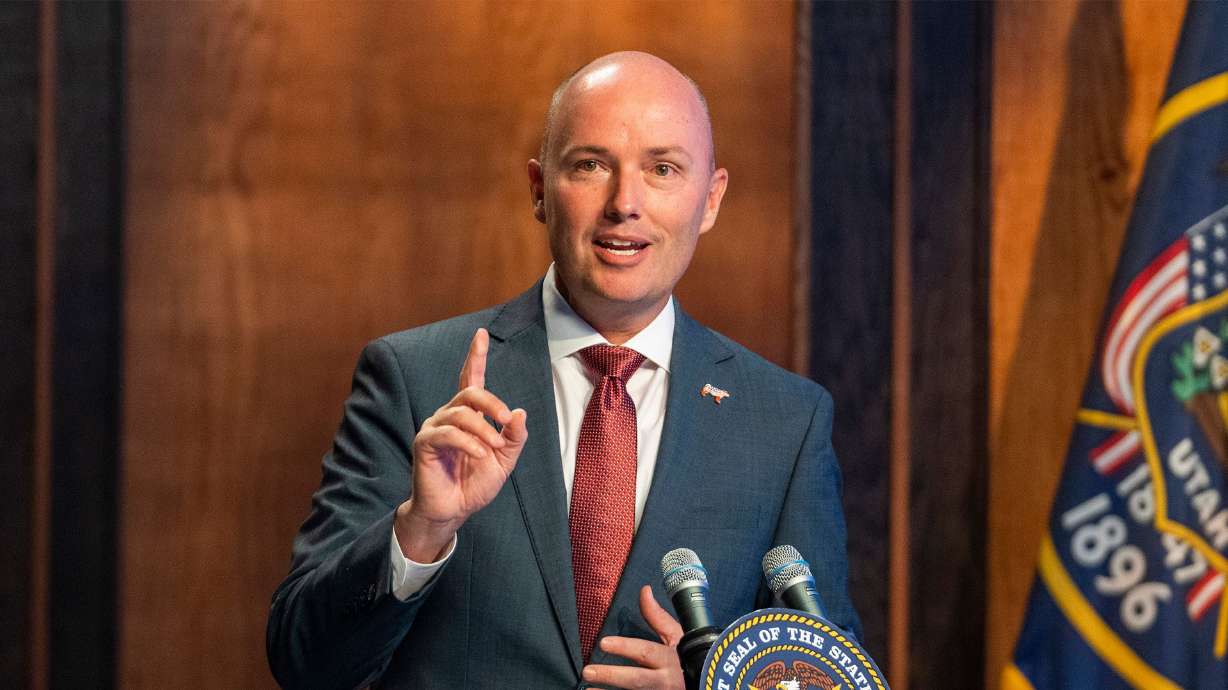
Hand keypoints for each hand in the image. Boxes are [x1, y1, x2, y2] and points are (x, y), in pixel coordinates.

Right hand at [394, 328, 527, 561]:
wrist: (453, 510)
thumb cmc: (475, 484)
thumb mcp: (504, 460)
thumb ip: (513, 437)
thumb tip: (519, 412)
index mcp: (468, 416)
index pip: (471, 379)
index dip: (476, 356)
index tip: (481, 334)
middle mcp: (449, 415)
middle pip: (470, 392)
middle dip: (491, 403)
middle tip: (505, 420)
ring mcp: (435, 427)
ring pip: (461, 413)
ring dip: (483, 430)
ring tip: (492, 450)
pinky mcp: (425, 443)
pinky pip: (448, 432)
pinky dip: (468, 442)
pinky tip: (479, 454)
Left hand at [582, 586, 684, 689]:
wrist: (709, 685)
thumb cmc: (688, 658)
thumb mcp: (677, 637)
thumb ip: (657, 616)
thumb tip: (644, 590)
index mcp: (670, 660)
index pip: (645, 652)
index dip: (624, 647)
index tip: (604, 643)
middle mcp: (666, 681)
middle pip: (636, 679)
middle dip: (611, 675)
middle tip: (587, 671)